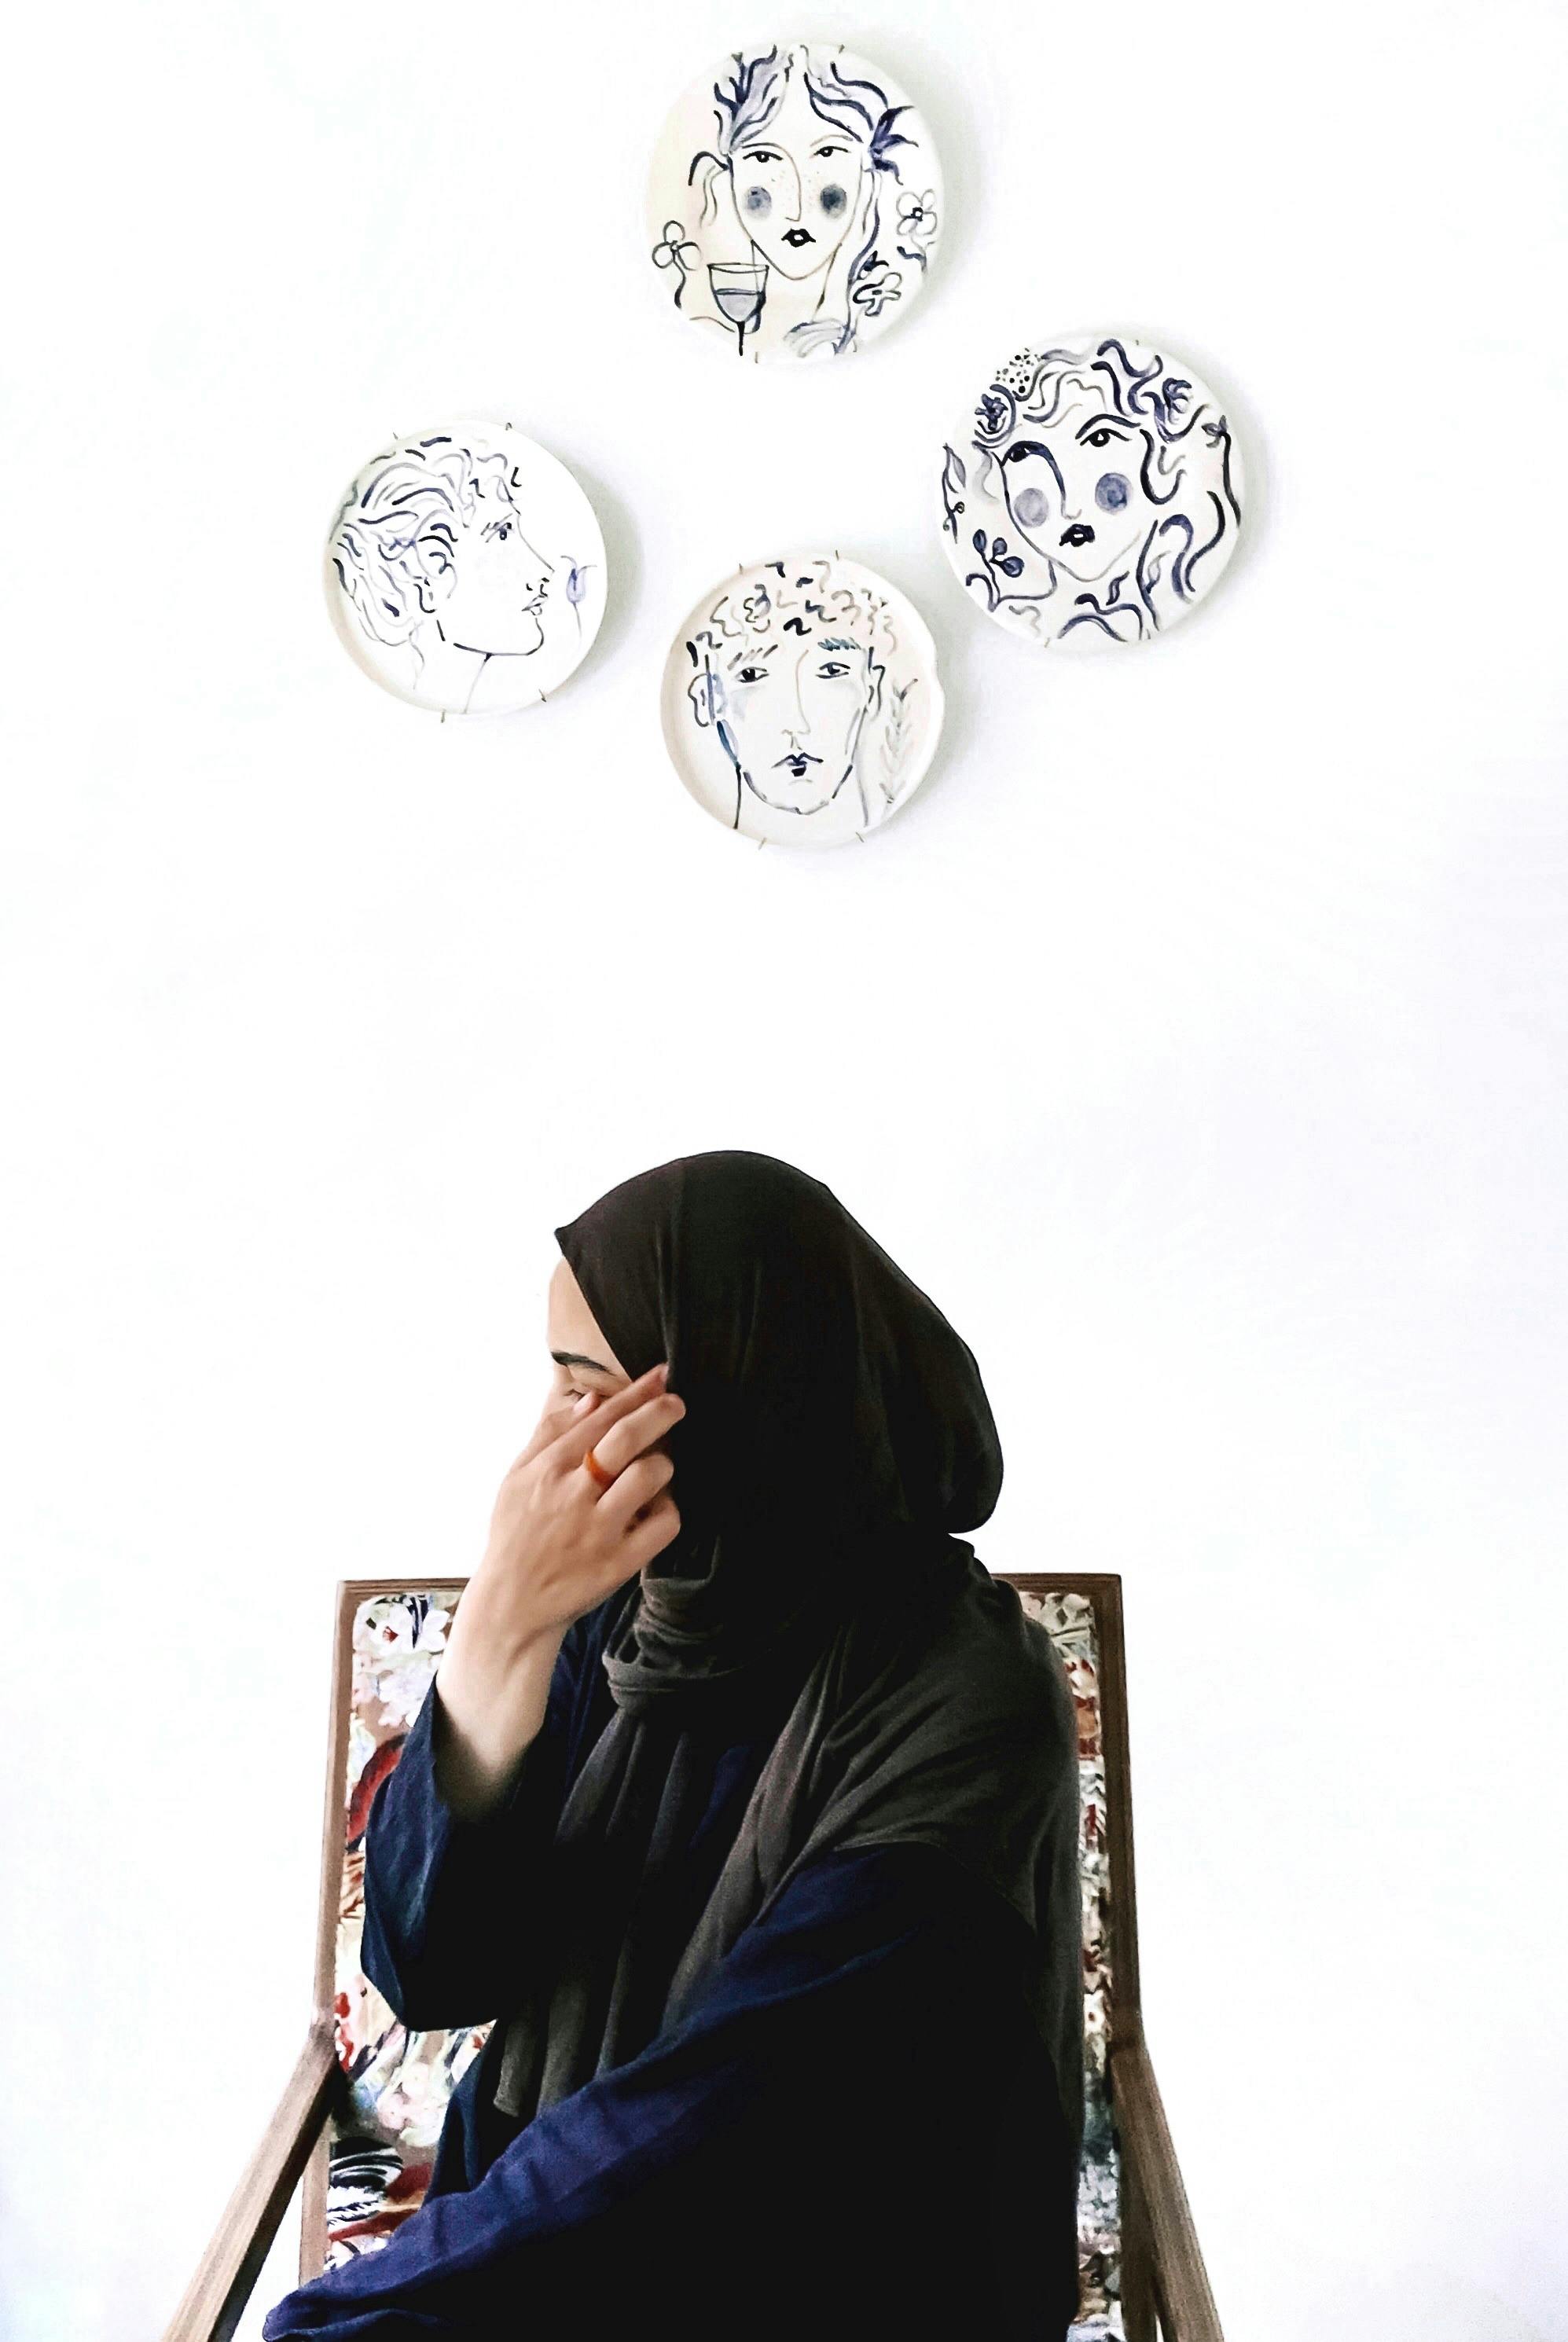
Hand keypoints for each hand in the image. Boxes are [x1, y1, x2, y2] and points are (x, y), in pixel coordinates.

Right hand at [473, 1361, 684, 1648]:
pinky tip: (658, 1508)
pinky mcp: (620, 1562)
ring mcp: (598, 1529)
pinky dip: (668, 1509)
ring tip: (658, 1469)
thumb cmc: (515, 1534)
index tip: (660, 1376)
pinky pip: (664, 1523)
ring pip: (650, 1476)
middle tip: (677, 1404)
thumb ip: (551, 1433)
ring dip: (663, 1464)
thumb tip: (592, 1399)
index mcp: (547, 1469)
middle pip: (627, 1438)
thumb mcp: (517, 1477)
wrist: (511, 1604)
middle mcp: (573, 1495)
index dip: (635, 1393)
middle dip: (660, 1412)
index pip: (600, 1419)